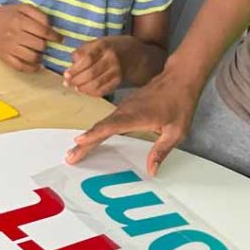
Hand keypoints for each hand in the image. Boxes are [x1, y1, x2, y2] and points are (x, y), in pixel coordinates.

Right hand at [0, 3, 59, 72]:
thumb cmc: (7, 14)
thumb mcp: (22, 8)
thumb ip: (39, 15)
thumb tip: (52, 28)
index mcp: (19, 21)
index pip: (43, 31)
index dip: (55, 36)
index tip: (60, 39)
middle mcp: (14, 35)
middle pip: (40, 45)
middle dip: (46, 45)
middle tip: (44, 44)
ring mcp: (9, 47)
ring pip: (33, 57)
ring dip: (40, 57)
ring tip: (40, 52)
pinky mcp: (4, 57)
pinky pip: (21, 67)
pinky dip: (32, 68)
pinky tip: (36, 64)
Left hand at [65, 37, 123, 96]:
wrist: (137, 54)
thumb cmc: (112, 47)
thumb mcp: (99, 41)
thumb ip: (84, 50)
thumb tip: (72, 63)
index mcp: (104, 46)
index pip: (87, 59)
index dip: (75, 69)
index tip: (66, 74)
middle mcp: (111, 58)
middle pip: (91, 73)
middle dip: (77, 80)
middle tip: (67, 83)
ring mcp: (117, 71)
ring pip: (97, 83)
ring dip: (84, 88)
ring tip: (76, 88)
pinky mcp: (119, 81)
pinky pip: (104, 90)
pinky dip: (93, 92)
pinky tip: (86, 91)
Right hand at [65, 67, 200, 173]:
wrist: (179, 79)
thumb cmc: (180, 104)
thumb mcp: (176, 131)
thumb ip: (162, 150)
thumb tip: (151, 170)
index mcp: (137, 116)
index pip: (111, 126)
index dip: (95, 134)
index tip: (79, 142)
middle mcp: (126, 110)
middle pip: (100, 127)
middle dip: (84, 143)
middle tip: (70, 157)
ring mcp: (124, 107)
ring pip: (102, 124)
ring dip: (88, 138)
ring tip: (76, 152)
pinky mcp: (125, 107)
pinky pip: (108, 121)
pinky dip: (97, 131)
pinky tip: (91, 139)